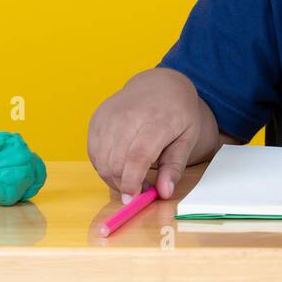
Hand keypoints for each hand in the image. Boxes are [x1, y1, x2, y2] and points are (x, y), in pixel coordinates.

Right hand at [86, 69, 204, 200]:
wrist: (159, 83)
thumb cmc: (177, 112)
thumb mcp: (188, 138)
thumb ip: (175, 167)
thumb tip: (164, 192)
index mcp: (157, 121)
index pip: (138, 155)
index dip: (132, 180)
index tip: (133, 198)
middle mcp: (129, 117)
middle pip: (116, 161)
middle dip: (124, 184)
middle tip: (140, 188)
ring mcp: (109, 117)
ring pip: (102, 160)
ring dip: (113, 177)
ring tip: (132, 175)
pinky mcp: (96, 119)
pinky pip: (93, 152)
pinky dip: (104, 165)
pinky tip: (120, 163)